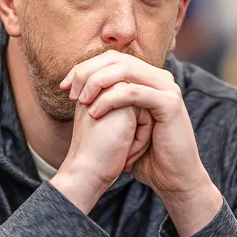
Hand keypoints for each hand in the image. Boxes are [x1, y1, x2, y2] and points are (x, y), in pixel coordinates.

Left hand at [62, 50, 221, 234]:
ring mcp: (167, 88)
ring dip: (96, 84)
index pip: (112, 58)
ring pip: (124, 70)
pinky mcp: (169, 103)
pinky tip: (95, 114)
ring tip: (80, 102)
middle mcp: (159, 78)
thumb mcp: (122, 124)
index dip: (85, 68)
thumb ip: (109, 102)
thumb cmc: (146, 155)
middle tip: (70, 92)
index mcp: (149, 78)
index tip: (64, 87)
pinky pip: (132, 92)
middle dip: (87, 73)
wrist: (171, 178)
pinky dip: (109, 100)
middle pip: (116, 59)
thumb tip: (80, 89)